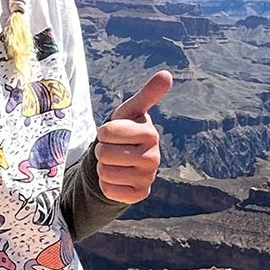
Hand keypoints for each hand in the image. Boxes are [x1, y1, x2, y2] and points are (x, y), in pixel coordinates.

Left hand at [96, 70, 169, 204]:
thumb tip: (167, 74)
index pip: (106, 133)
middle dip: (101, 151)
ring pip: (105, 173)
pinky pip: (109, 191)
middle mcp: (154, 158)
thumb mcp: (131, 111)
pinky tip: (118, 178)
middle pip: (103, 154)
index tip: (112, 133)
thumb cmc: (125, 131)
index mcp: (151, 134)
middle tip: (114, 149)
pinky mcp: (140, 195)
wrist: (126, 161)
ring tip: (116, 163)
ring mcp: (148, 178)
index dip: (103, 133)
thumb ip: (147, 94)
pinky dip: (107, 185)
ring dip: (103, 168)